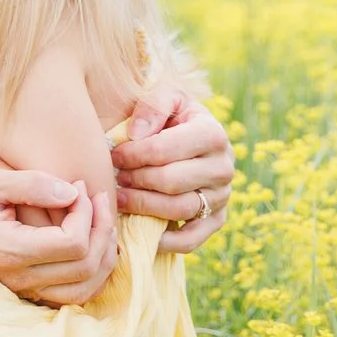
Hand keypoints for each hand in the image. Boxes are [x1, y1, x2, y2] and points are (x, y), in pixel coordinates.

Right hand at [0, 169, 119, 305]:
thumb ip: (32, 184)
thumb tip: (72, 194)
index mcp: (9, 249)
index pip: (72, 242)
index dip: (87, 213)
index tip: (78, 188)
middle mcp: (18, 277)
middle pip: (86, 266)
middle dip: (101, 228)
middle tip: (96, 199)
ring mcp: (23, 290)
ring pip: (86, 288)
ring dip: (104, 254)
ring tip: (100, 222)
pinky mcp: (28, 292)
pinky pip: (76, 295)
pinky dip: (93, 271)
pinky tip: (90, 242)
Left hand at [112, 86, 234, 252]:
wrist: (191, 134)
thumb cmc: (171, 115)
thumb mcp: (165, 95)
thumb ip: (152, 104)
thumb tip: (137, 134)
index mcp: (213, 134)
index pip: (164, 151)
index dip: (132, 155)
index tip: (113, 155)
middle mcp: (224, 167)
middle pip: (170, 182)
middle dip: (134, 180)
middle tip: (114, 177)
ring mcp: (222, 196)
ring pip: (178, 209)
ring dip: (142, 206)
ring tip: (120, 197)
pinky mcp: (216, 220)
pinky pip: (191, 239)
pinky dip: (163, 241)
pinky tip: (137, 230)